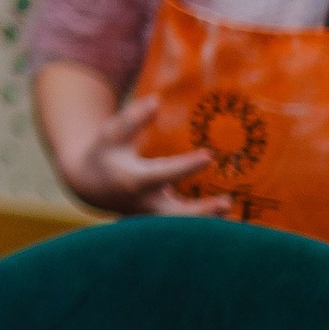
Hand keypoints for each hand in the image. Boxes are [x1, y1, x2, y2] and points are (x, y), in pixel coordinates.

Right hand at [55, 95, 221, 216]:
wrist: (90, 185)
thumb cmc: (104, 153)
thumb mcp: (111, 133)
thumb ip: (133, 118)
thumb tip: (156, 100)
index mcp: (134, 179)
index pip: (165, 173)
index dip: (187, 165)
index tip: (209, 155)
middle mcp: (146, 203)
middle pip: (177, 213)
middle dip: (202, 210)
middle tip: (226, 202)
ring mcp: (153, 217)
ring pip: (184, 227)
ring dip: (210, 223)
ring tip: (238, 217)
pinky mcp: (161, 223)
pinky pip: (185, 229)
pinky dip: (206, 227)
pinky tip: (232, 221)